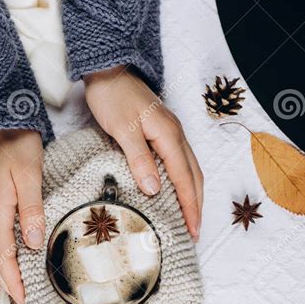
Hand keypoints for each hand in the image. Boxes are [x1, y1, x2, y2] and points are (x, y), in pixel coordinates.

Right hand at [0, 129, 43, 303]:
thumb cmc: (17, 144)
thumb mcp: (30, 174)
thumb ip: (32, 209)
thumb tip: (32, 244)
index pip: (3, 255)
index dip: (13, 280)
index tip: (25, 300)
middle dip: (6, 283)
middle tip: (23, 303)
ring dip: (1, 272)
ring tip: (17, 289)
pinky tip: (10, 262)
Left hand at [84, 66, 202, 239]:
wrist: (108, 71)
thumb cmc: (113, 98)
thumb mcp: (123, 129)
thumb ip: (139, 159)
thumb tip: (154, 189)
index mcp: (169, 135)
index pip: (184, 179)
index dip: (190, 206)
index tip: (193, 230)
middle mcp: (175, 135)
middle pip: (194, 176)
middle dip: (197, 205)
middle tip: (195, 232)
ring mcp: (170, 133)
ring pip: (189, 169)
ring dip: (192, 195)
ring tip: (190, 218)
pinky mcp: (162, 133)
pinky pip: (180, 163)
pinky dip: (183, 182)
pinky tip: (176, 193)